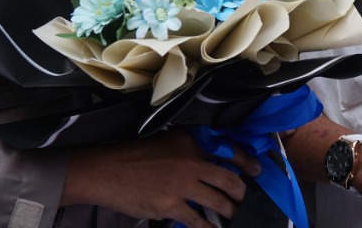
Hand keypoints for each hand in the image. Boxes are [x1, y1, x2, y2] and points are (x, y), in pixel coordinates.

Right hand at [63, 130, 258, 227]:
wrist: (105, 171)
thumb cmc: (132, 156)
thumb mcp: (165, 142)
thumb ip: (189, 151)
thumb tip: (212, 164)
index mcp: (189, 142)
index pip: (228, 150)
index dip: (247, 162)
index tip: (256, 170)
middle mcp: (190, 162)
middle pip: (229, 180)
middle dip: (240, 193)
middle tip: (243, 199)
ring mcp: (181, 186)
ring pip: (218, 203)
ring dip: (228, 213)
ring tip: (230, 217)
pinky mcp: (171, 207)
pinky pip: (198, 221)